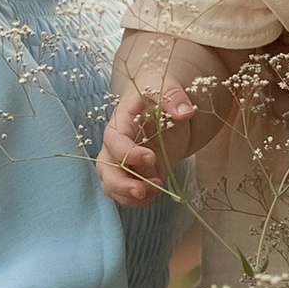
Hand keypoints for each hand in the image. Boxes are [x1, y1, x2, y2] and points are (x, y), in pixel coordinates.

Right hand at [97, 81, 183, 205]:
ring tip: (155, 192)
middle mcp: (116, 144)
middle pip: (105, 168)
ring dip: (128, 195)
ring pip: (112, 184)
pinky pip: (126, 193)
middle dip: (120, 184)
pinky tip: (156, 193)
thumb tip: (183, 112)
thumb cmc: (159, 94)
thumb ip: (173, 97)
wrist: (162, 104)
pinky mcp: (134, 174)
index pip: (114, 140)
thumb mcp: (166, 87)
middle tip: (141, 191)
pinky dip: (138, 200)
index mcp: (120, 122)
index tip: (152, 158)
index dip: (128, 153)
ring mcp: (123, 162)